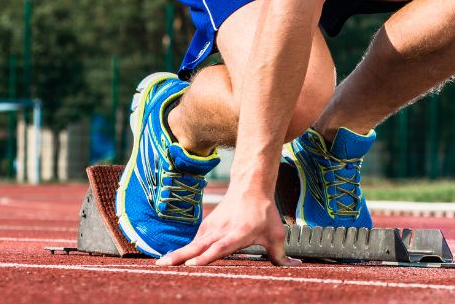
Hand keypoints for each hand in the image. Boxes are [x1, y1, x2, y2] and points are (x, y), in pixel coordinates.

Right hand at [157, 190, 297, 266]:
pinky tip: (170, 262)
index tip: (192, 264)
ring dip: (176, 255)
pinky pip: (193, 242)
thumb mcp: (275, 234)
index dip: (207, 256)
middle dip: (181, 257)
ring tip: (160, 267)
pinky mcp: (205, 228)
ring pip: (192, 244)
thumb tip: (295, 265)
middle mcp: (221, 231)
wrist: (250, 187)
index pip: (220, 247)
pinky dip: (181, 252)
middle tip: (163, 266)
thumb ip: (281, 254)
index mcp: (238, 233)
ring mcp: (211, 228)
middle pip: (198, 246)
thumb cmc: (264, 213)